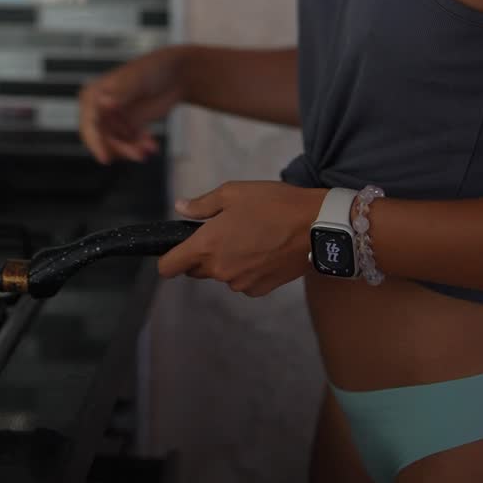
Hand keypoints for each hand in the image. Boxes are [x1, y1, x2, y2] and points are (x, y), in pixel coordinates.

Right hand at [78, 46, 187, 164]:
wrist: (177, 74)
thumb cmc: (155, 68)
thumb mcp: (137, 79)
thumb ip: (120, 92)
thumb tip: (103, 103)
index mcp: (96, 93)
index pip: (89, 122)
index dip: (95, 141)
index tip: (104, 158)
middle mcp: (102, 108)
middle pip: (103, 137)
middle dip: (120, 148)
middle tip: (138, 154)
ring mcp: (116, 118)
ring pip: (117, 144)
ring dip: (132, 149)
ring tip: (149, 148)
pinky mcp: (129, 127)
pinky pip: (130, 144)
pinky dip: (140, 146)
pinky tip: (152, 146)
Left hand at [158, 180, 327, 296]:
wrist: (315, 227)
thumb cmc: (273, 204)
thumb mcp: (233, 192)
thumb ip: (202, 205)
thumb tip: (181, 208)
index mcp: (207, 245)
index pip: (169, 267)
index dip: (167, 259)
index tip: (175, 250)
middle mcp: (219, 270)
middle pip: (196, 270)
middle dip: (202, 254)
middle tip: (223, 230)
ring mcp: (240, 283)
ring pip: (221, 274)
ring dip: (227, 261)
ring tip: (249, 236)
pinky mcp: (260, 290)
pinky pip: (242, 281)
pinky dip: (246, 269)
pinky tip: (263, 250)